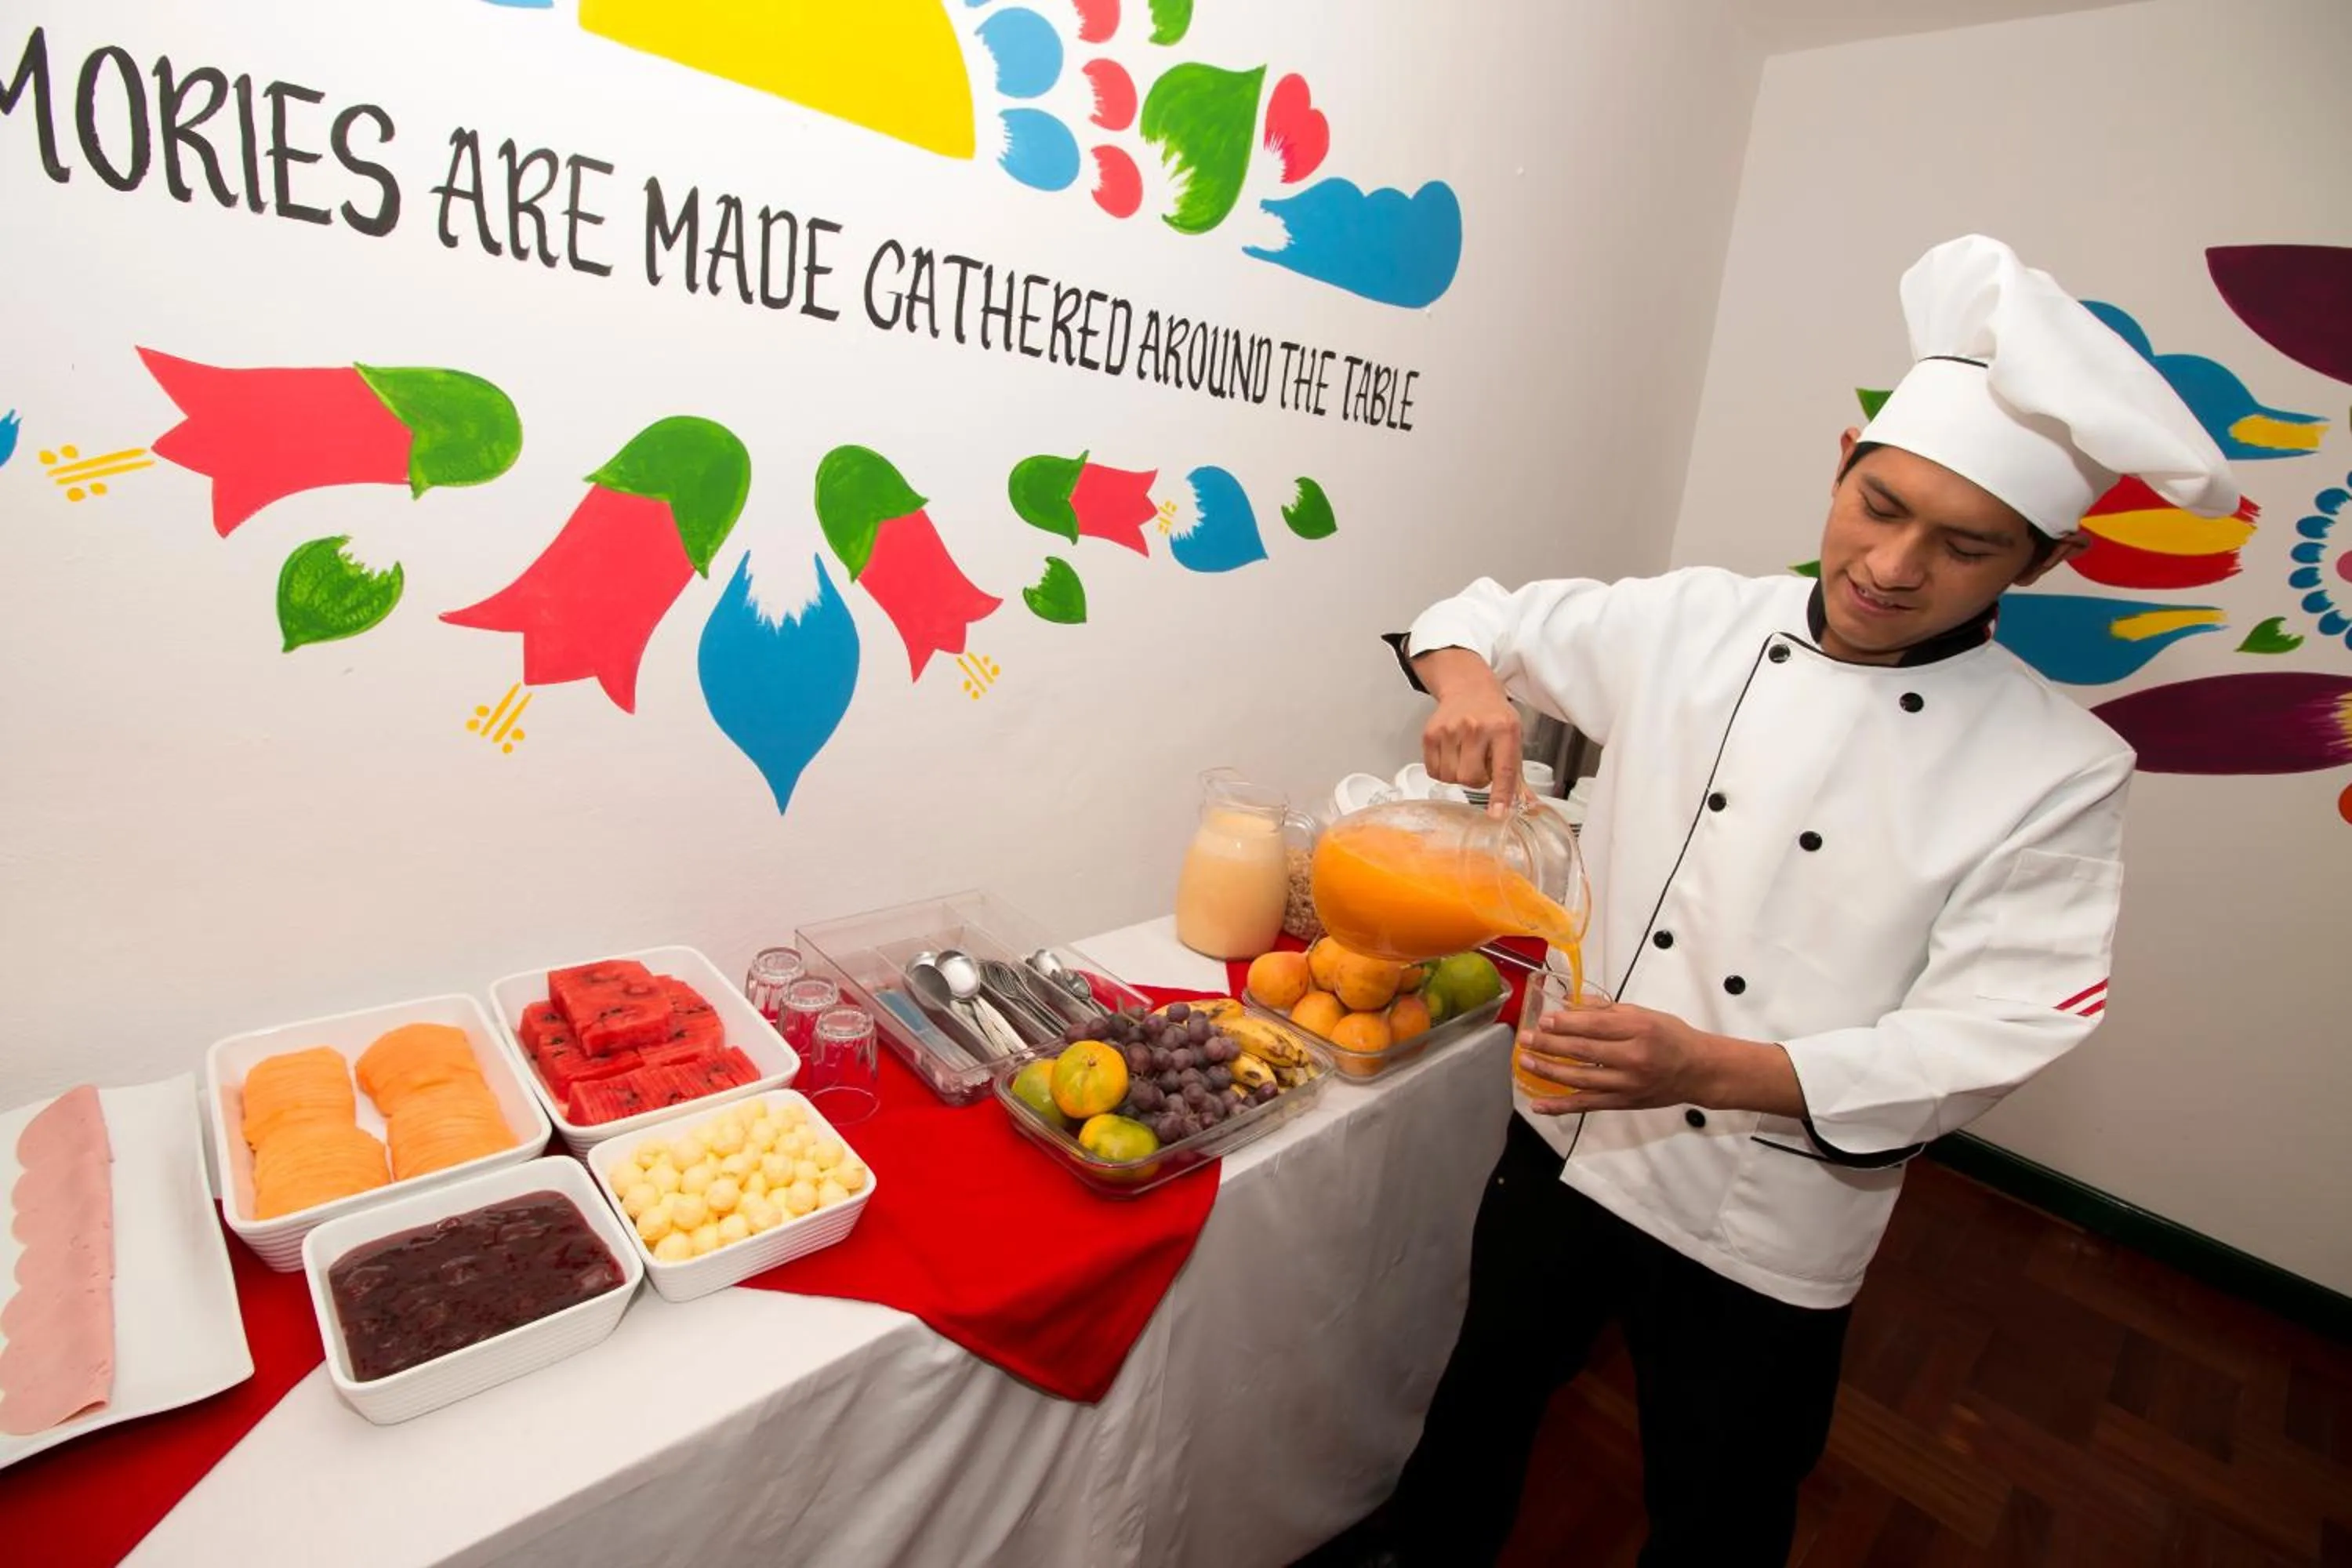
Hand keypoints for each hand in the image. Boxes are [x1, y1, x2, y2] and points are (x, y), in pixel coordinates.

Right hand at [1413, 649, 1520, 815]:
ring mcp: (1450, 729)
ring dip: (1459, 775)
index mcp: (1504, 729)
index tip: (1497, 814)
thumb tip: (1530, 806)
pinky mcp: (1430, 733)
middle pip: (1471, 778)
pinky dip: (1443, 770)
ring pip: (1451, 777)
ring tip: (1465, 756)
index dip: (1500, 794)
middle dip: (1476, 779)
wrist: (1469, 688)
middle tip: (1480, 763)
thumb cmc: (1495, 717)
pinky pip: (1433, 771)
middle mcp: (1476, 727)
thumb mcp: (1513, 739)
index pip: (1503, 769)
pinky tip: (1452, 754)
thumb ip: (1517, 775)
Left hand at [1515, 1000, 1714, 1115]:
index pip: (1595, 1026)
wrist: (1698, 1071)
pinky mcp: (1622, 1103)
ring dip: (1548, 1071)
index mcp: (1639, 1029)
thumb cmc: (1671, 1036)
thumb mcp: (1644, 1013)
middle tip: (1525, 1038)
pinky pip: (1586, 1105)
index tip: (1543, 1020)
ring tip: (1524, 1062)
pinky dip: (1560, 1107)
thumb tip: (1569, 1004)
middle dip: (1549, 1045)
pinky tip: (1538, 1105)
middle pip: (1583, 1051)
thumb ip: (1606, 1009)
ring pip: (1579, 1079)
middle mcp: (1632, 1057)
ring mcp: (1626, 1084)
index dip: (1565, 1024)